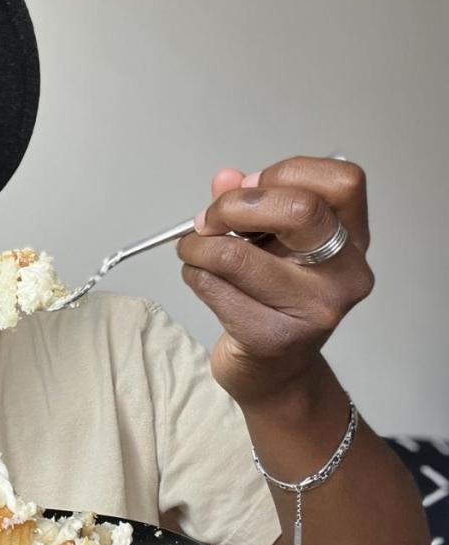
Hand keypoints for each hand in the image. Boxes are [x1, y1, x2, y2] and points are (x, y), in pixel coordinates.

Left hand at [176, 156, 374, 405]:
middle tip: (208, 219)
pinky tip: (198, 276)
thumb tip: (226, 179)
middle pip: (298, 210)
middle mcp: (345, 274)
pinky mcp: (273, 337)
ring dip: (199, 246)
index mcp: (353, 239)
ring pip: (239, 256)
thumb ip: (252, 205)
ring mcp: (314, 310)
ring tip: (192, 249)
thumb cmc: (274, 299)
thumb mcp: (271, 244)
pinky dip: (195, 275)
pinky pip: (215, 289)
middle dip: (234, 206)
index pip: (340, 181)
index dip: (284, 173)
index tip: (248, 187)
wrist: (275, 372)